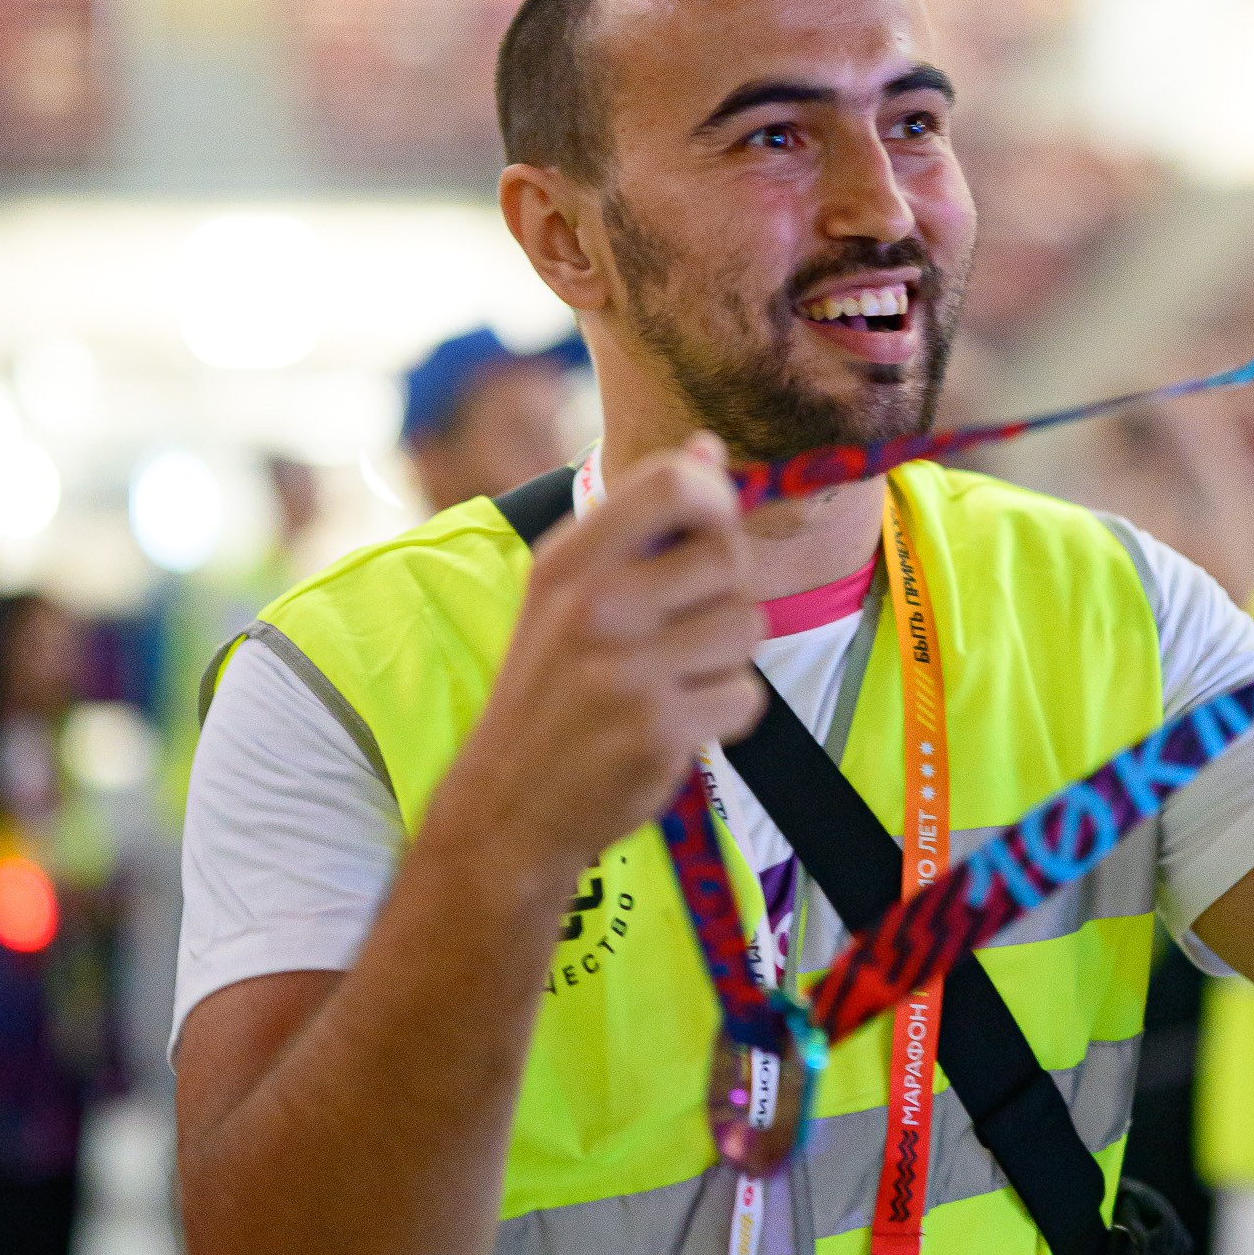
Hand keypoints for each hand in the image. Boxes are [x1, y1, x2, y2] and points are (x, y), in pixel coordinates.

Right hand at [428, 434, 764, 904]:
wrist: (507, 808)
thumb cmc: (548, 691)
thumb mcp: (568, 594)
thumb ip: (640, 521)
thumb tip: (709, 447)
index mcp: (568, 562)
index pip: (673, 483)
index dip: (715, 498)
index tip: (708, 532)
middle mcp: (594, 606)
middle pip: (729, 557)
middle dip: (725, 594)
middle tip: (685, 630)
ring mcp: (626, 669)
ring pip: (746, 628)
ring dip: (725, 659)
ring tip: (674, 680)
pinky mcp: (660, 729)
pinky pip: (746, 696)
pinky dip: (725, 714)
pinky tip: (680, 723)